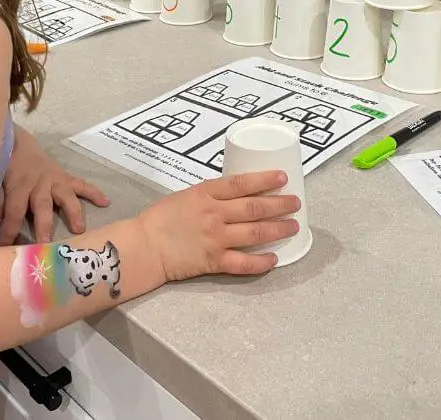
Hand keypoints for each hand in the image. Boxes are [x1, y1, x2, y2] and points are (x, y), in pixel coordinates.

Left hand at [0, 128, 107, 245]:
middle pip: (42, 206)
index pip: (13, 212)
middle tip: (47, 244)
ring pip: (65, 196)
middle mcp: (39, 184)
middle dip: (44, 225)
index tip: (5, 249)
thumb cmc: (8, 170)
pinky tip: (105, 202)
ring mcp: (55, 180)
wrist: (20, 146)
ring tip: (79, 229)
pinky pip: (82, 184)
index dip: (9, 231)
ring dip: (73, 212)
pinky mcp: (65, 177)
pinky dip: (94, 192)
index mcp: (18, 186)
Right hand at [137, 171, 299, 281]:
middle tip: (296, 203)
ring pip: (255, 233)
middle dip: (280, 205)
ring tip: (293, 226)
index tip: (283, 178)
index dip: (265, 179)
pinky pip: (243, 263)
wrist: (144, 246)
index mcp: (205, 193)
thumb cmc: (162, 218)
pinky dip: (261, 262)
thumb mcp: (186, 195)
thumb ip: (211, 196)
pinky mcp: (213, 261)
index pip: (241, 183)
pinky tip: (274, 259)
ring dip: (278, 229)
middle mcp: (214, 214)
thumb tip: (238, 194)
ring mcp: (215, 239)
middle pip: (254, 207)